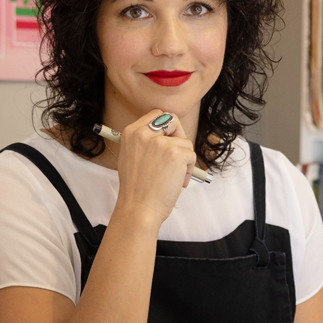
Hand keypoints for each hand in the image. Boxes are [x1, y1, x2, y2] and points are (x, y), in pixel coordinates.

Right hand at [112, 111, 196, 227]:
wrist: (138, 208)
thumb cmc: (136, 189)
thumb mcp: (131, 156)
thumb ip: (145, 141)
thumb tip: (166, 135)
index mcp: (131, 132)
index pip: (156, 114)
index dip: (166, 128)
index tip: (168, 141)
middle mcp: (144, 133)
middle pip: (172, 119)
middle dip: (179, 136)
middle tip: (178, 155)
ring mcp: (160, 142)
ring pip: (185, 142)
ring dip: (185, 160)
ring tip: (174, 177)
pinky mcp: (175, 153)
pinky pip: (191, 156)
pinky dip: (189, 170)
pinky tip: (177, 182)